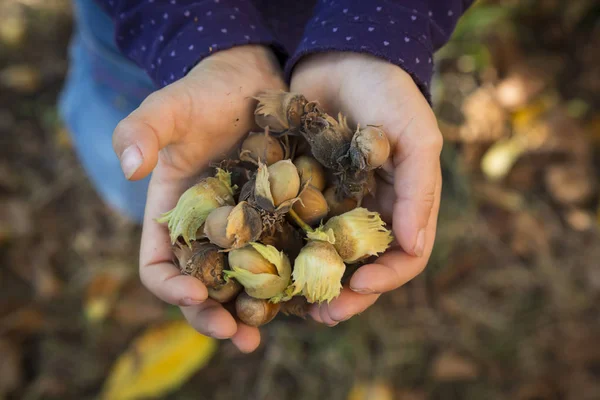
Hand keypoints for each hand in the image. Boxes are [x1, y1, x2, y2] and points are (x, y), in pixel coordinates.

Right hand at [112, 45, 285, 351]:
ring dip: (255, 313)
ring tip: (269, 333)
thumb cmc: (205, 94)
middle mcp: (209, 233)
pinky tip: (308, 297)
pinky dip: (290, 283)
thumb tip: (129, 166)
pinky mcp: (281, 223)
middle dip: (215, 316)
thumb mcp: (170, 107)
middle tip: (239, 337)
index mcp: (174, 217)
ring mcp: (247, 232)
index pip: (159, 266)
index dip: (171, 288)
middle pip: (203, 289)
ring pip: (245, 284)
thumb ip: (143, 130)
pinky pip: (283, 260)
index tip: (194, 294)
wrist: (252, 82)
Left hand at [290, 52, 442, 325]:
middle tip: (323, 315)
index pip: (404, 256)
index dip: (387, 277)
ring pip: (325, 258)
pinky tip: (266, 266)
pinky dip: (283, 251)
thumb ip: (418, 189)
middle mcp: (368, 212)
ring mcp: (334, 205)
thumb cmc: (387, 93)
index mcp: (402, 205)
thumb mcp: (415, 135)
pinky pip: (293, 229)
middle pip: (362, 268)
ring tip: (292, 305)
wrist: (341, 56)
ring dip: (312, 284)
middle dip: (346, 295)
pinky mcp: (300, 193)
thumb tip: (413, 247)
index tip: (362, 284)